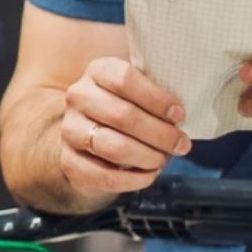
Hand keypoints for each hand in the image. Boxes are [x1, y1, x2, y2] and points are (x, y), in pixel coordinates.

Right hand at [58, 57, 190, 201]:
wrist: (87, 136)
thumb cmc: (123, 108)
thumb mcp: (136, 91)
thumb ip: (154, 94)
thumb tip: (179, 116)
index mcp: (98, 71)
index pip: (125, 79)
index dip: (156, 99)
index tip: (179, 115)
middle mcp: (78, 97)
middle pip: (122, 116)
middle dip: (160, 134)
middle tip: (182, 145)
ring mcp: (70, 130)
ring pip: (114, 147)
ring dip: (148, 157)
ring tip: (164, 159)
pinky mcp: (69, 161)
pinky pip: (105, 176)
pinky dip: (134, 179)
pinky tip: (149, 174)